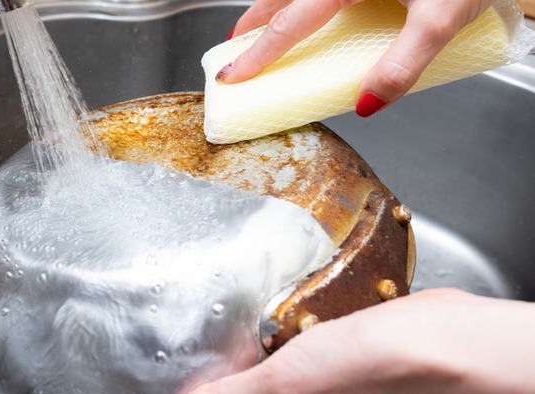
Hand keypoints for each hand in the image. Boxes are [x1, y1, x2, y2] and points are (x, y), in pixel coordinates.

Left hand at [165, 289, 534, 393]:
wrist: (443, 342)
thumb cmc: (373, 369)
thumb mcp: (284, 383)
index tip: (197, 370)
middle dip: (243, 369)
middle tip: (240, 341)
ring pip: (285, 374)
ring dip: (273, 350)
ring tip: (274, 329)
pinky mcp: (355, 367)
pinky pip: (312, 356)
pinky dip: (302, 338)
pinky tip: (305, 323)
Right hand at [219, 0, 494, 115]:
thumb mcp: (441, 20)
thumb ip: (403, 65)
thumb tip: (368, 103)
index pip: (290, 22)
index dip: (259, 53)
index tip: (231, 75)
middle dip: (252, 23)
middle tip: (232, 49)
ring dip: (273, 8)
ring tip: (259, 30)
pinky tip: (306, 10)